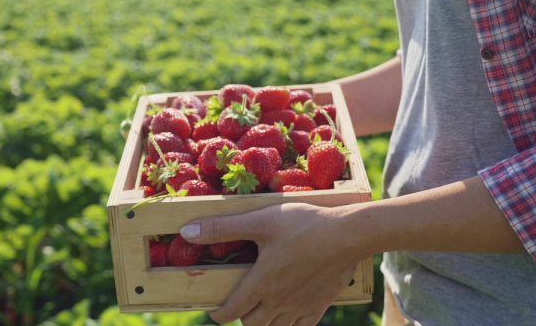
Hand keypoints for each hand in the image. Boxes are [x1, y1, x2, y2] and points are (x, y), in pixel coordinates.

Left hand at [179, 202, 366, 325]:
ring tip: (259, 311)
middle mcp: (278, 301)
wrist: (348, 234)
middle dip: (241, 318)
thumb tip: (187, 232)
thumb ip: (223, 228)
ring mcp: (300, 307)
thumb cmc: (303, 224)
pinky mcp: (319, 306)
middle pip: (252, 325)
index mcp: (261, 283)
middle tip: (238, 305)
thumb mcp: (259, 220)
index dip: (218, 314)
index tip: (214, 310)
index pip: (231, 311)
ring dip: (263, 324)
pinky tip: (288, 315)